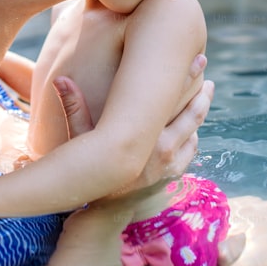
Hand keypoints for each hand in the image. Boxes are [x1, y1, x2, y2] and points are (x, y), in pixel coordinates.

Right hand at [54, 54, 210, 186]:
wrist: (104, 209)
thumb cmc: (89, 167)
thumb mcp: (79, 137)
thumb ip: (73, 107)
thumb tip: (60, 78)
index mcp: (143, 133)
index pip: (171, 98)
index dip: (187, 76)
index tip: (198, 57)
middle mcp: (163, 147)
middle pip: (191, 112)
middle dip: (200, 87)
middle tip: (203, 63)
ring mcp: (171, 162)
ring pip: (194, 129)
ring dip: (200, 108)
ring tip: (206, 89)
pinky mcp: (173, 173)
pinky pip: (190, 149)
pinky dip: (193, 134)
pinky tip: (194, 123)